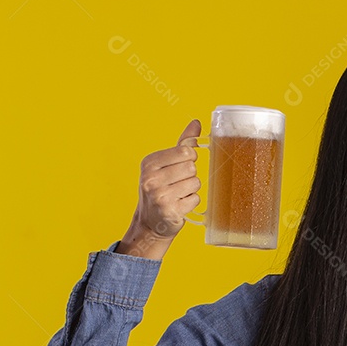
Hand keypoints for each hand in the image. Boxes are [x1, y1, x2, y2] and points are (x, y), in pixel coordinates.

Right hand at [117, 120, 201, 259]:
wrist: (151, 222)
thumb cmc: (161, 189)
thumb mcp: (165, 164)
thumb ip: (183, 143)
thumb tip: (196, 122)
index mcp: (149, 163)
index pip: (186, 151)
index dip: (188, 160)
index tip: (179, 168)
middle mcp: (151, 178)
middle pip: (192, 168)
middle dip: (190, 176)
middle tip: (177, 185)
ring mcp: (160, 195)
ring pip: (195, 183)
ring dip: (191, 190)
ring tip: (178, 195)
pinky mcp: (170, 210)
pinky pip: (195, 199)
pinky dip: (191, 203)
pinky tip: (179, 206)